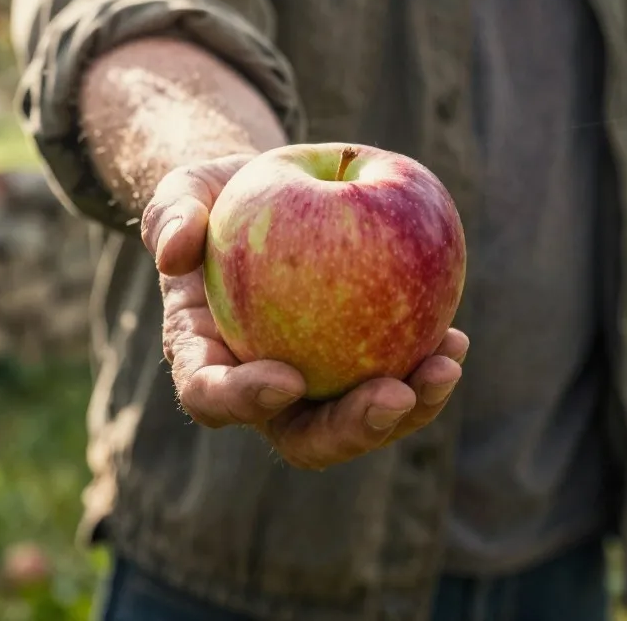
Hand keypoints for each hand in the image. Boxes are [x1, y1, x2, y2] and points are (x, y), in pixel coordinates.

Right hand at [140, 153, 467, 470]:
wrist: (263, 198)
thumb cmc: (215, 199)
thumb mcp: (183, 191)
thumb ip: (171, 214)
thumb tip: (174, 251)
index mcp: (204, 357)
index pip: (212, 396)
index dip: (245, 401)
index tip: (287, 379)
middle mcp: (259, 387)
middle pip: (301, 436)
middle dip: (350, 429)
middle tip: (393, 396)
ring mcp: (314, 383)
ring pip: (358, 421)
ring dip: (407, 408)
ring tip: (445, 366)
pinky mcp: (358, 365)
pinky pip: (393, 378)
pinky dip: (424, 367)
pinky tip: (455, 340)